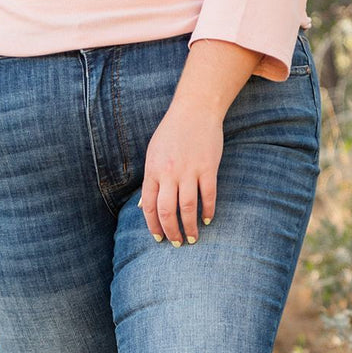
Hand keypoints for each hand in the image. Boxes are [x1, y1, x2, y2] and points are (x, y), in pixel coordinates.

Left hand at [140, 100, 222, 244]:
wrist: (195, 109)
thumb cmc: (172, 132)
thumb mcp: (153, 154)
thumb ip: (150, 181)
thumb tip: (143, 207)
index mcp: (153, 171)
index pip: (149, 206)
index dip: (153, 226)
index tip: (159, 238)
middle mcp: (169, 173)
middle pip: (167, 211)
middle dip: (171, 232)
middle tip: (176, 243)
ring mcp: (189, 171)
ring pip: (187, 208)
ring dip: (190, 227)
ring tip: (193, 238)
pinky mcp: (208, 167)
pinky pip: (208, 195)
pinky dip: (208, 211)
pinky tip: (208, 220)